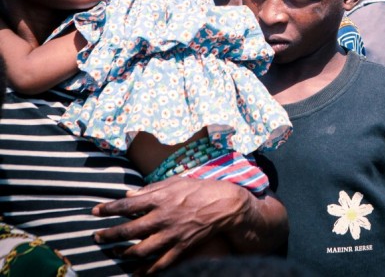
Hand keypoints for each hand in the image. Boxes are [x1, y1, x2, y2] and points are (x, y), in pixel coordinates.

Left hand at [92, 177, 285, 273]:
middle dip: (110, 234)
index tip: (94, 211)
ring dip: (124, 253)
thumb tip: (128, 195)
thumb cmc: (200, 189)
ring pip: (141, 249)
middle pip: (129, 229)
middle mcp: (163, 217)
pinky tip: (136, 274)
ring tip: (116, 252)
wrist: (226, 205)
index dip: (108, 208)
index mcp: (161, 198)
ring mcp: (172, 234)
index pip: (127, 205)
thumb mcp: (176, 182)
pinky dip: (146, 271)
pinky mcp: (181, 247)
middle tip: (97, 237)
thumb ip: (151, 189)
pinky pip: (160, 263)